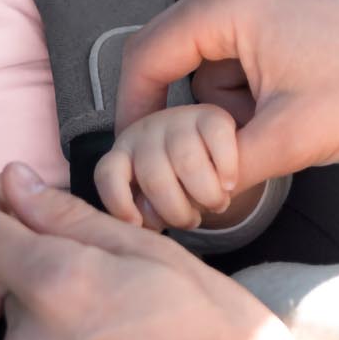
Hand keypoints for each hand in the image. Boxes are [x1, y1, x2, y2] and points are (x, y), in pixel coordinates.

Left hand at [0, 163, 304, 339]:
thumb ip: (73, 218)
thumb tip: (15, 181)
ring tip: (126, 322)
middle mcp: (29, 335)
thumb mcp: (155, 255)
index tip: (31, 208)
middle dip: (44, 263)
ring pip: (25, 317)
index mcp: (57, 282)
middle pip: (4, 275)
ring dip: (59, 308)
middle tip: (113, 275)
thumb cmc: (217, 332)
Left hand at [96, 103, 241, 231]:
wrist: (208, 146)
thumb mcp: (153, 198)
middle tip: (193, 221)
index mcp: (123, 153)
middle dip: (177, 211)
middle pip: (154, 178)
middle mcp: (146, 132)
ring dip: (206, 195)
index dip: (119, 202)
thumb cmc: (175, 180)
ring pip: (187, 162)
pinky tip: (229, 184)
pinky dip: (226, 168)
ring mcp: (178, 120)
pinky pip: (218, 139)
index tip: (136, 224)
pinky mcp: (211, 115)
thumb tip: (148, 220)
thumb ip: (146, 212)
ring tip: (216, 205)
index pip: (108, 174)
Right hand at [112, 0, 338, 186]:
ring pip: (211, 59)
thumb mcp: (292, 139)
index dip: (132, 116)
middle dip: (187, 115)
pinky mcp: (289, 0)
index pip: (144, 58)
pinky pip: (242, 48)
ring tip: (272, 135)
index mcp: (227, 0)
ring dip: (226, 105)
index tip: (134, 160)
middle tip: (204, 161)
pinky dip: (252, 87)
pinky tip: (289, 113)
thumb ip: (224, 167)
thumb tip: (183, 192)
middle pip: (175, 57)